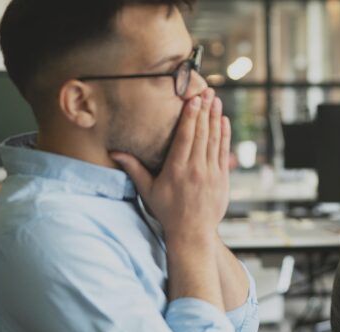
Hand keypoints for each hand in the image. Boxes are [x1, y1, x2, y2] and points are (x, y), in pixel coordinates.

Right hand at [111, 88, 231, 241]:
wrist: (193, 232)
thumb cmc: (167, 211)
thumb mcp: (148, 190)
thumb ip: (133, 169)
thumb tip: (113, 152)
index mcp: (176, 170)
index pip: (185, 137)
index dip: (190, 116)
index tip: (192, 99)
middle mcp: (196, 169)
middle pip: (201, 134)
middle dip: (204, 111)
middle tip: (206, 91)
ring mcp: (211, 173)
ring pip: (214, 140)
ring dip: (215, 118)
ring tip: (216, 100)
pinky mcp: (223, 178)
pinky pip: (224, 151)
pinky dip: (225, 135)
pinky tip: (224, 121)